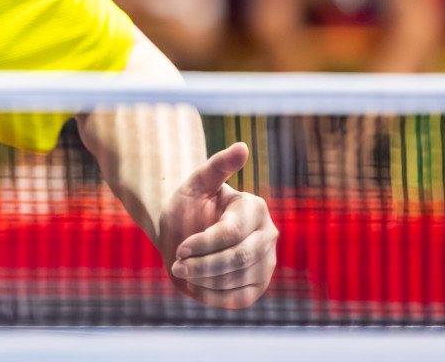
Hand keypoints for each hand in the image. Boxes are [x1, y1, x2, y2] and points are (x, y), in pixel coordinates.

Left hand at [159, 142, 277, 308]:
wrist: (183, 229)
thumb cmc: (188, 204)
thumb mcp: (196, 183)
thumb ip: (218, 166)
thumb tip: (243, 147)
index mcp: (254, 207)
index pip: (231, 234)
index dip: (202, 244)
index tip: (179, 249)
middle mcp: (268, 235)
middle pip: (239, 259)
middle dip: (203, 265)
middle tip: (177, 266)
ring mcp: (266, 261)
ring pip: (239, 280)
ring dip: (204, 281)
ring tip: (182, 272)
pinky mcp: (258, 285)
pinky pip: (240, 298)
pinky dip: (214, 296)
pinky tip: (195, 284)